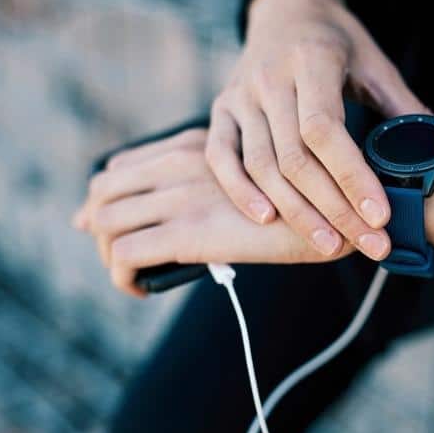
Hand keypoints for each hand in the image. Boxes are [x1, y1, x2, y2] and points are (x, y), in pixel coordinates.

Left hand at [73, 128, 353, 296]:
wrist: (336, 212)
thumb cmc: (296, 201)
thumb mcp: (244, 176)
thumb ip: (210, 183)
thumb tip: (175, 211)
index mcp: (191, 145)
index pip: (119, 167)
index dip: (106, 200)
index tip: (111, 225)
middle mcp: (179, 162)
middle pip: (102, 190)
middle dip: (97, 226)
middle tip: (119, 253)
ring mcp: (182, 195)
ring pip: (104, 220)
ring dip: (108, 253)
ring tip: (134, 274)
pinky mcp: (190, 232)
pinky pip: (126, 254)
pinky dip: (124, 276)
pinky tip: (143, 288)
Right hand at [206, 0, 428, 261]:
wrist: (286, 9)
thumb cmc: (334, 38)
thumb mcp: (373, 60)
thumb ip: (400, 105)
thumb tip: (432, 152)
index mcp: (311, 61)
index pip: (324, 129)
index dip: (351, 176)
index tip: (379, 214)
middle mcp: (269, 79)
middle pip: (295, 157)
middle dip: (334, 209)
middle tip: (369, 244)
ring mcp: (240, 95)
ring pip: (261, 164)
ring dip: (295, 212)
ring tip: (330, 244)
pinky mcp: (222, 108)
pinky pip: (221, 155)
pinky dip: (239, 191)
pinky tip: (267, 219)